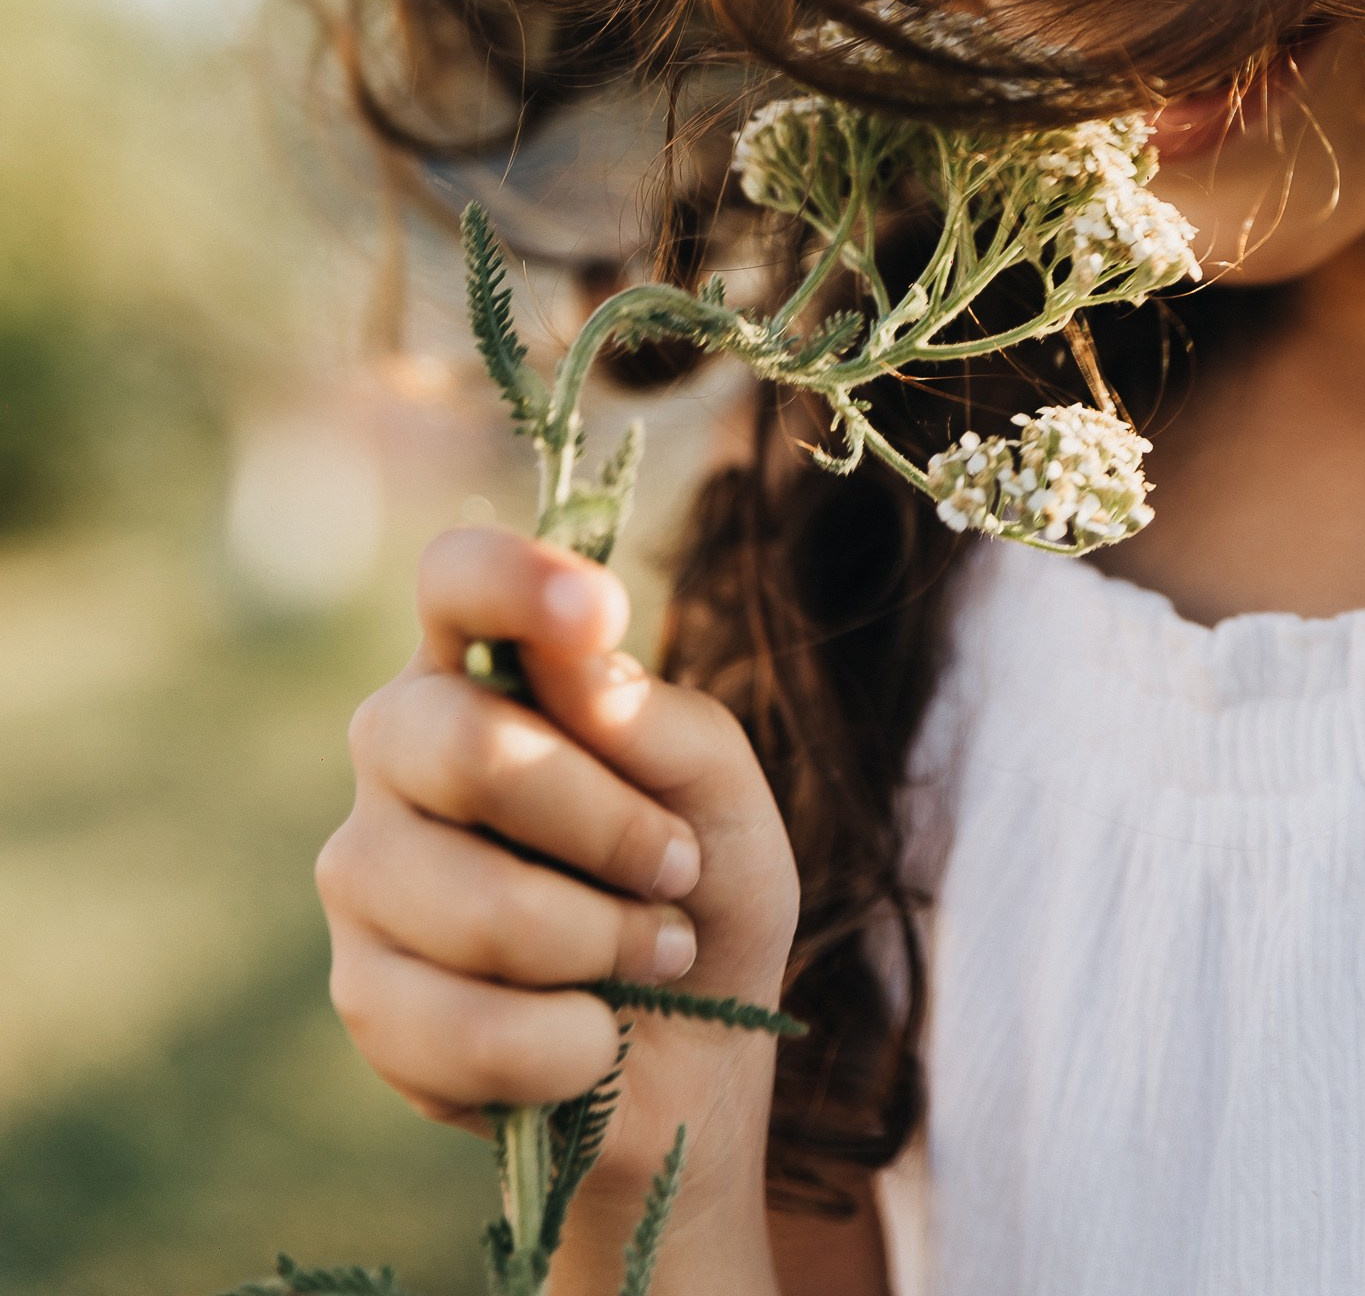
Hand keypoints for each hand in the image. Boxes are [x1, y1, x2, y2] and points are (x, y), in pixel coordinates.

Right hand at [318, 526, 798, 1285]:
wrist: (684, 1061)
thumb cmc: (696, 891)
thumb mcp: (726, 799)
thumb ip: (663, 723)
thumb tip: (582, 669)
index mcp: (484, 665)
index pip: (455, 578)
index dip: (513, 580)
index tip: (599, 613)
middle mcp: (398, 743)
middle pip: (463, 745)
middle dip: (604, 823)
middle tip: (677, 869)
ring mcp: (364, 866)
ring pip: (476, 902)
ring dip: (602, 944)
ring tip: (651, 955)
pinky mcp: (362, 990)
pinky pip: (465, 1023)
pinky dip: (566, 1042)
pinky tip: (590, 1034)